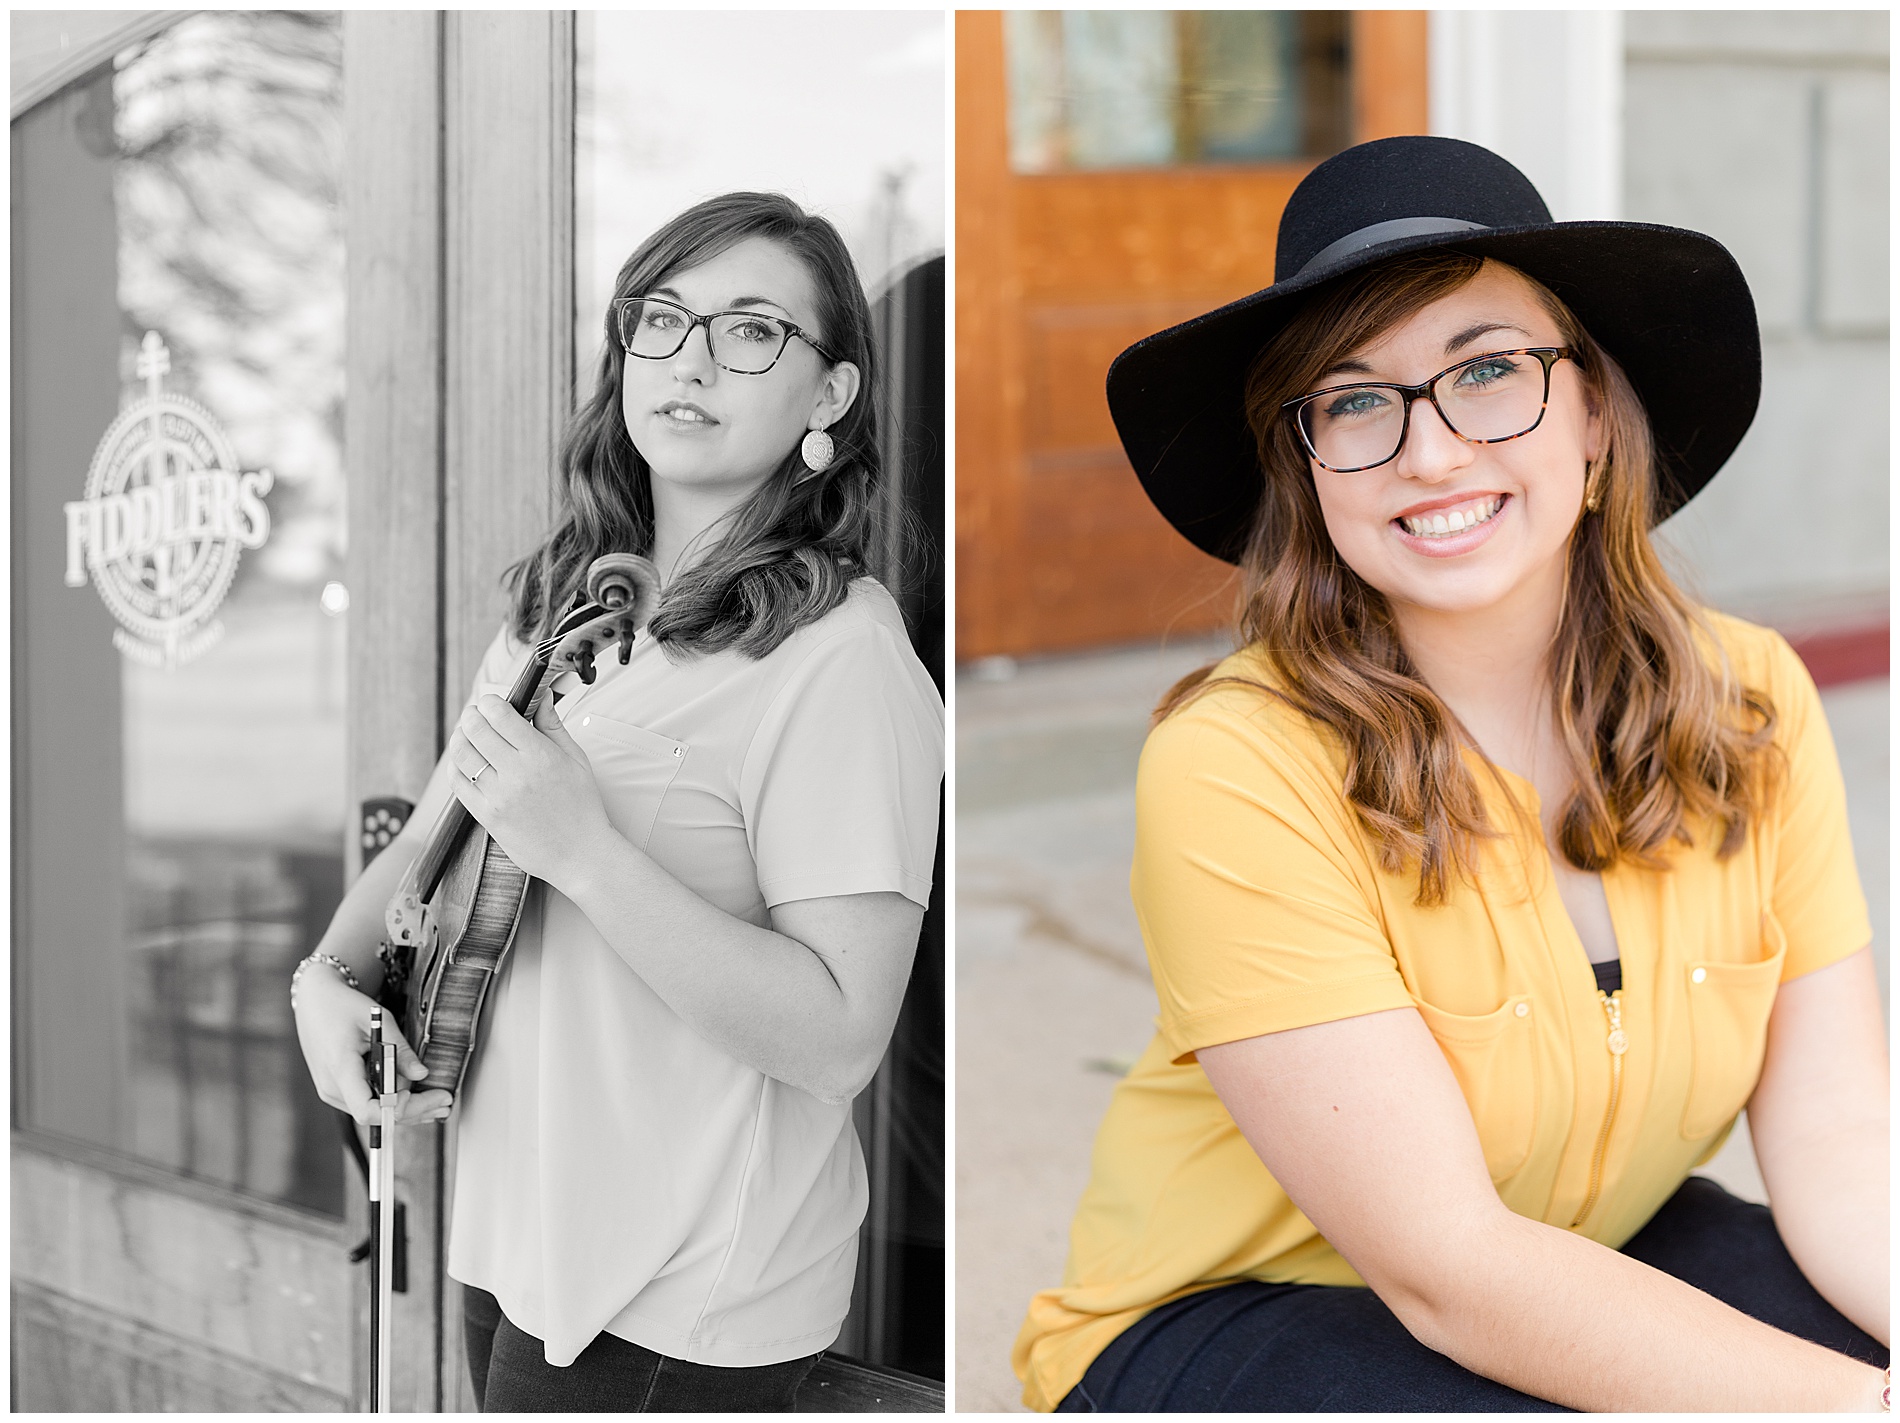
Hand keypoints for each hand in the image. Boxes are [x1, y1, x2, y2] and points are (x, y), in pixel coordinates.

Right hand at [291, 964, 451, 1125]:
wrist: (314, 1002)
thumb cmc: (343, 1006)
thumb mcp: (378, 1020)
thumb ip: (400, 1049)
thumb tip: (422, 1074)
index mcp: (340, 1069)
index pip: (367, 1110)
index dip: (396, 1108)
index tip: (418, 1093)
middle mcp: (332, 1088)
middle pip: (377, 1115)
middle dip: (414, 1110)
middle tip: (445, 1100)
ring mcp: (332, 1092)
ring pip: (374, 1113)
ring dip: (406, 1109)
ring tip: (438, 1102)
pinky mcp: (337, 1090)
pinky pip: (367, 1104)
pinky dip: (391, 1102)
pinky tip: (414, 1097)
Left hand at [447, 692, 614, 886]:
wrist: (580, 853)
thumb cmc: (583, 808)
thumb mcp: (577, 760)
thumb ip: (553, 726)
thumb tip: (541, 698)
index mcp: (540, 756)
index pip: (500, 715)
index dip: (490, 701)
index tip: (492, 701)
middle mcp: (516, 774)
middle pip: (475, 729)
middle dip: (471, 714)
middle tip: (476, 713)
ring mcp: (498, 796)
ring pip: (462, 754)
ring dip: (459, 736)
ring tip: (466, 734)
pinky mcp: (486, 815)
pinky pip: (458, 783)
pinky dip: (455, 765)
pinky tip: (464, 760)